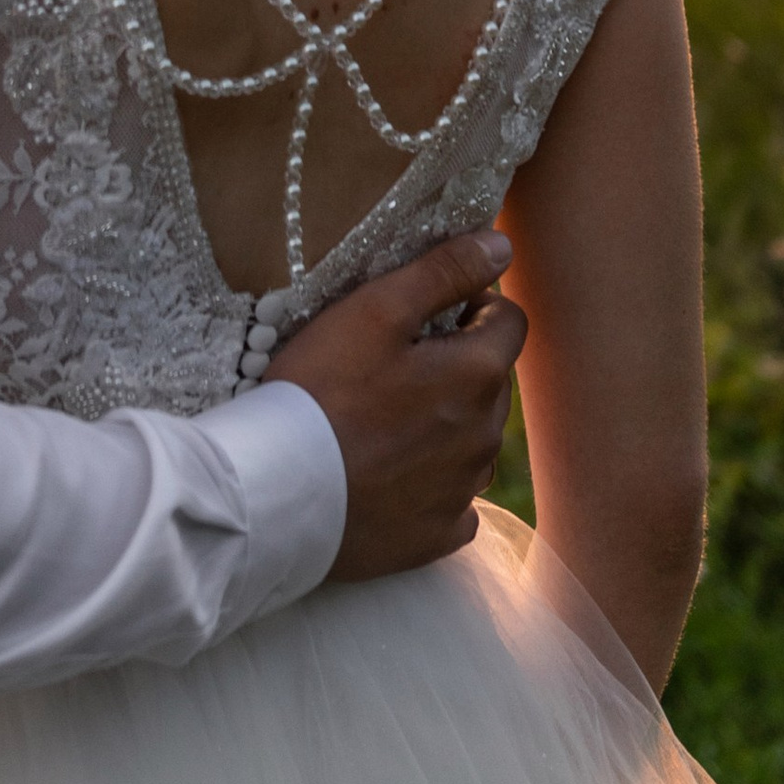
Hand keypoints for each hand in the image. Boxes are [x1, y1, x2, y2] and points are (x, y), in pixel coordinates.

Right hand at [267, 230, 527, 583]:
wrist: (275, 493)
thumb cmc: (319, 391)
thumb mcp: (374, 311)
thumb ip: (443, 272)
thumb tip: (501, 247)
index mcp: (478, 375)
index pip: (509, 321)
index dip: (471, 304)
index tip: (425, 311)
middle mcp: (485, 438)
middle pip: (490, 381)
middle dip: (456, 362)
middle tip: (389, 361)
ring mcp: (462, 492)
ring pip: (472, 439)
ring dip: (445, 420)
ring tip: (381, 417)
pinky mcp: (436, 535)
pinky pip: (454, 500)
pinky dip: (432, 482)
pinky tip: (389, 473)